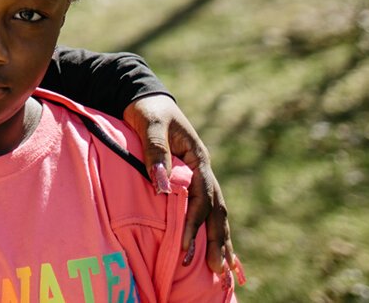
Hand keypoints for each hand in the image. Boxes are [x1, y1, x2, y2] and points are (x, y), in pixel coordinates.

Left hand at [122, 94, 244, 288]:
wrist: (146, 99)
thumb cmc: (147, 111)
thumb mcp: (150, 124)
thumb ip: (156, 150)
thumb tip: (163, 185)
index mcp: (198, 158)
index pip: (202, 197)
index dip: (195, 223)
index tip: (186, 248)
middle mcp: (204, 170)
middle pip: (216, 210)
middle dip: (216, 241)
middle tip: (216, 270)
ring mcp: (201, 176)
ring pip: (215, 213)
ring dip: (218, 241)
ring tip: (222, 271)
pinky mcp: (192, 182)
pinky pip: (205, 210)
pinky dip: (211, 230)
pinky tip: (215, 250)